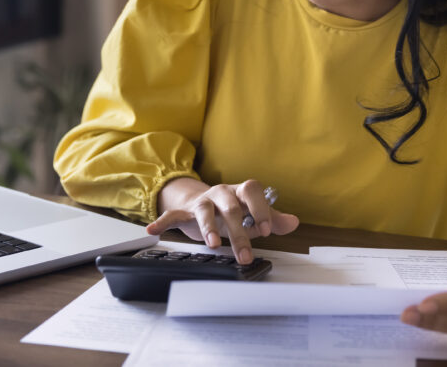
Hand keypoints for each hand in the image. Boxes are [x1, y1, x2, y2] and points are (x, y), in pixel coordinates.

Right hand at [145, 177, 298, 263]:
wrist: (204, 201)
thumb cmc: (234, 209)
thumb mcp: (254, 214)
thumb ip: (273, 219)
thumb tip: (294, 222)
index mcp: (241, 192)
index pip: (253, 192)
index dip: (260, 209)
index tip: (266, 230)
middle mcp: (222, 193)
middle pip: (231, 208)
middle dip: (239, 233)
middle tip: (244, 255)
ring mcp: (202, 201)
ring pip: (205, 211)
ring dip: (209, 227)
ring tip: (213, 243)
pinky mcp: (185, 212)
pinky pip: (172, 216)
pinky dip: (163, 222)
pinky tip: (153, 230)